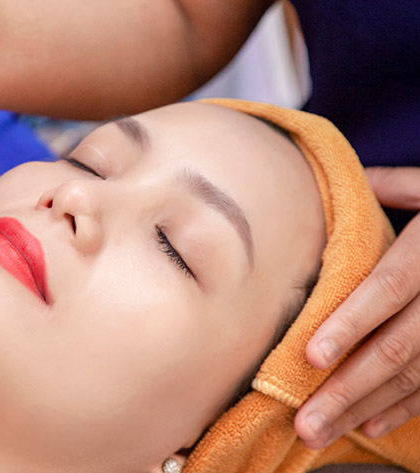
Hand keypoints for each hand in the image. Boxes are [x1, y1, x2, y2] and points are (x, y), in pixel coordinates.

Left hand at [295, 166, 419, 448]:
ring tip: (320, 431)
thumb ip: (397, 185)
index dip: (351, 322)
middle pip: (396, 347)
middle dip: (347, 388)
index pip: (388, 287)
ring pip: (414, 374)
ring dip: (365, 407)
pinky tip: (371, 424)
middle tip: (304, 420)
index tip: (312, 355)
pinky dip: (406, 407)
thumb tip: (352, 178)